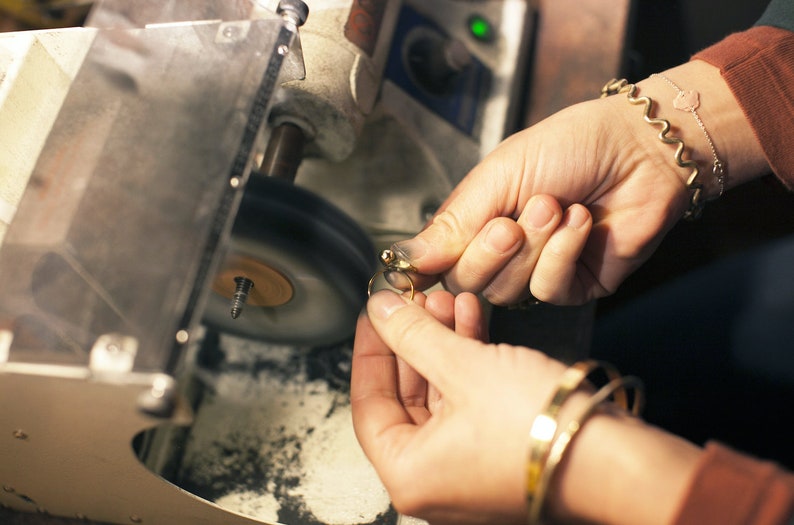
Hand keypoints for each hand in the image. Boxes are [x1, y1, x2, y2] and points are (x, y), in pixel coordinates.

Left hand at [351, 289, 569, 523]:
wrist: (616, 456)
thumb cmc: (541, 428)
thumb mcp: (464, 368)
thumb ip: (414, 336)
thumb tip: (381, 311)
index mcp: (409, 475)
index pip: (367, 404)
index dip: (370, 350)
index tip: (375, 315)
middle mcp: (435, 480)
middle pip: (407, 397)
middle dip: (415, 340)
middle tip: (416, 301)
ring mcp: (468, 468)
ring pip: (441, 395)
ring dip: (445, 344)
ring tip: (449, 299)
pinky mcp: (499, 453)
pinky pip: (470, 402)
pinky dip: (470, 362)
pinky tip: (473, 320)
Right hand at [392, 92, 686, 305]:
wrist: (640, 148)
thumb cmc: (570, 146)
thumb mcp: (500, 175)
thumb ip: (453, 221)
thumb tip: (404, 258)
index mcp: (477, 220)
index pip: (439, 262)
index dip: (433, 266)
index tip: (428, 263)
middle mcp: (503, 251)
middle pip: (468, 283)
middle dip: (490, 252)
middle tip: (512, 220)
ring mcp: (538, 270)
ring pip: (508, 291)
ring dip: (533, 246)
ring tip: (557, 206)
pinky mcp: (574, 285)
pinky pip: (549, 290)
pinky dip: (562, 254)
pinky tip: (581, 222)